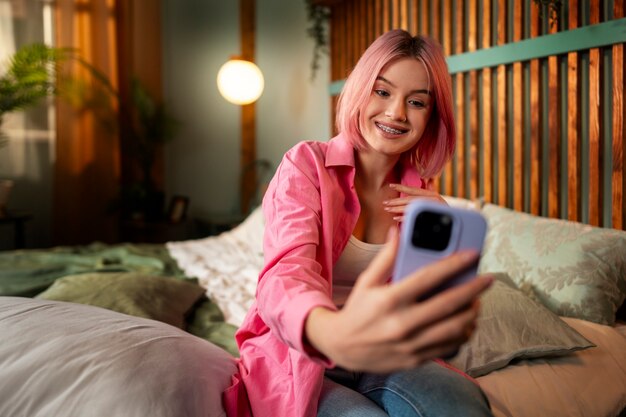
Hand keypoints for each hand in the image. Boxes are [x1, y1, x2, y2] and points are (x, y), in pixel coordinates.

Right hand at [305, 228, 492, 372]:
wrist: (342, 347)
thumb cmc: (357, 310)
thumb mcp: (366, 281)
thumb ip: (386, 258)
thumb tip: (399, 232)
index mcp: (390, 300)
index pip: (429, 278)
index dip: (454, 264)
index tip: (473, 254)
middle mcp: (402, 323)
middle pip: (449, 304)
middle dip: (473, 289)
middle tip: (487, 279)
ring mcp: (411, 344)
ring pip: (454, 328)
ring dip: (472, 313)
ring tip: (476, 301)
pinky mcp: (416, 359)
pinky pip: (448, 347)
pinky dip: (462, 334)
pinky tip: (465, 323)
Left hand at [384, 183, 446, 221]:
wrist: (456, 222)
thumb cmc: (446, 211)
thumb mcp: (439, 199)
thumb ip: (432, 190)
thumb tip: (429, 180)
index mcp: (431, 195)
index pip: (413, 190)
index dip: (401, 187)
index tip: (391, 185)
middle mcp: (431, 200)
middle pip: (409, 200)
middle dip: (395, 201)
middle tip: (384, 202)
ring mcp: (430, 209)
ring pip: (410, 208)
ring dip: (397, 209)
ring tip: (387, 209)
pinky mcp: (429, 217)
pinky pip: (414, 217)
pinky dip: (404, 218)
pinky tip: (395, 218)